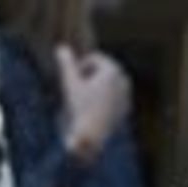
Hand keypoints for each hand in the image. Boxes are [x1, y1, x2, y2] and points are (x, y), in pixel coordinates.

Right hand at [54, 44, 130, 161]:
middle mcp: (123, 79)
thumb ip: (67, 65)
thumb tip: (60, 48)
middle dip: (88, 77)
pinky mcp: (126, 107)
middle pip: (102, 70)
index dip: (79, 66)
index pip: (94, 58)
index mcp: (112, 70)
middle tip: (76, 91)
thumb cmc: (82, 110)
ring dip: (95, 89)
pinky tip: (92, 112)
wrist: (94, 138)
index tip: (71, 80)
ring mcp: (126, 94)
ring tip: (83, 103)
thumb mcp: (71, 85)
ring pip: (107, 84)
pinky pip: (112, 98)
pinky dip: (102, 100)